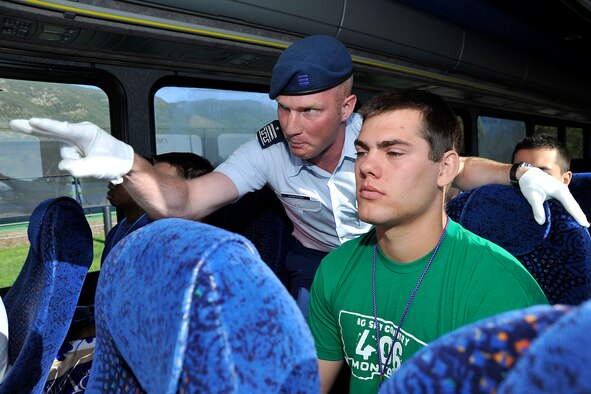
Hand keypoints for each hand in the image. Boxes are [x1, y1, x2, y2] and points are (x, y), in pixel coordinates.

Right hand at [9, 118, 133, 183]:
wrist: (125, 163)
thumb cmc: (114, 162)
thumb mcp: (98, 169)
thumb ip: (77, 168)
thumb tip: (62, 166)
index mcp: (87, 133)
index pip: (63, 129)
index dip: (47, 126)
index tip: (33, 120)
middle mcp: (79, 133)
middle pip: (53, 132)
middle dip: (33, 128)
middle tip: (14, 123)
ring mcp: (77, 139)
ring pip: (65, 155)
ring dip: (76, 163)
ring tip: (93, 164)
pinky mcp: (76, 145)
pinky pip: (67, 154)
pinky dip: (74, 162)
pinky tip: (86, 163)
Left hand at [518, 167, 589, 226]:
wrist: (528, 173)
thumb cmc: (530, 184)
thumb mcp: (532, 197)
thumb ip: (537, 209)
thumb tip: (541, 222)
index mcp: (559, 191)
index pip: (571, 206)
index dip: (578, 216)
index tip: (584, 224)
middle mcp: (564, 190)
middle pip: (574, 205)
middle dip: (580, 215)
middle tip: (586, 226)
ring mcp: (562, 190)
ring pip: (571, 203)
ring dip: (576, 212)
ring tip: (582, 223)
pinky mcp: (559, 192)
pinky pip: (567, 202)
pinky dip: (571, 209)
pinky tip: (572, 215)